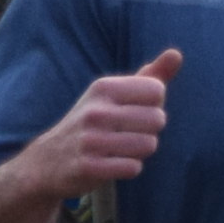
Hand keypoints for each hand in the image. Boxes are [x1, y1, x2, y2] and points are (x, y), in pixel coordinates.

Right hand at [25, 48, 180, 195]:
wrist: (47, 160)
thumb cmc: (94, 122)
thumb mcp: (115, 94)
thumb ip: (150, 76)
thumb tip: (176, 54)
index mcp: (103, 88)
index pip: (157, 90)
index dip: (152, 105)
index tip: (132, 111)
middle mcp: (95, 111)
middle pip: (158, 119)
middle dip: (149, 130)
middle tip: (125, 134)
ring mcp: (89, 139)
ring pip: (149, 145)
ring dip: (140, 151)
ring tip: (118, 149)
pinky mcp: (88, 167)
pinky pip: (133, 168)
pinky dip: (128, 168)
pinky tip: (111, 164)